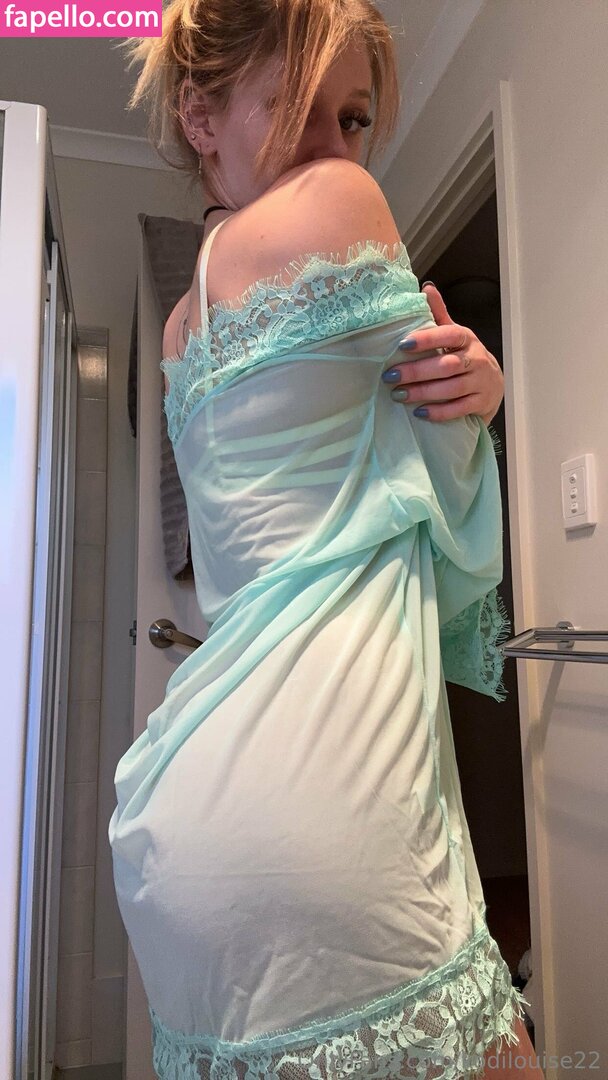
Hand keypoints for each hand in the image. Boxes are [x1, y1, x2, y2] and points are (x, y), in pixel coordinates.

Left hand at [382, 282, 503, 425]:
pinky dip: (439, 412)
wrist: (493, 384)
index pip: (449, 335)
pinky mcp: (480, 403)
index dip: (427, 339)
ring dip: (423, 392)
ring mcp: (480, 382)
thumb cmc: (465, 356)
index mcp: (466, 338)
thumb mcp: (455, 334)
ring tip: (398, 395)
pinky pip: (459, 409)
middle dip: (417, 371)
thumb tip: (426, 287)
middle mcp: (476, 359)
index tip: (402, 345)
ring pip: (451, 389)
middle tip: (390, 376)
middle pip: (447, 365)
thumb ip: (439, 315)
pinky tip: (419, 412)